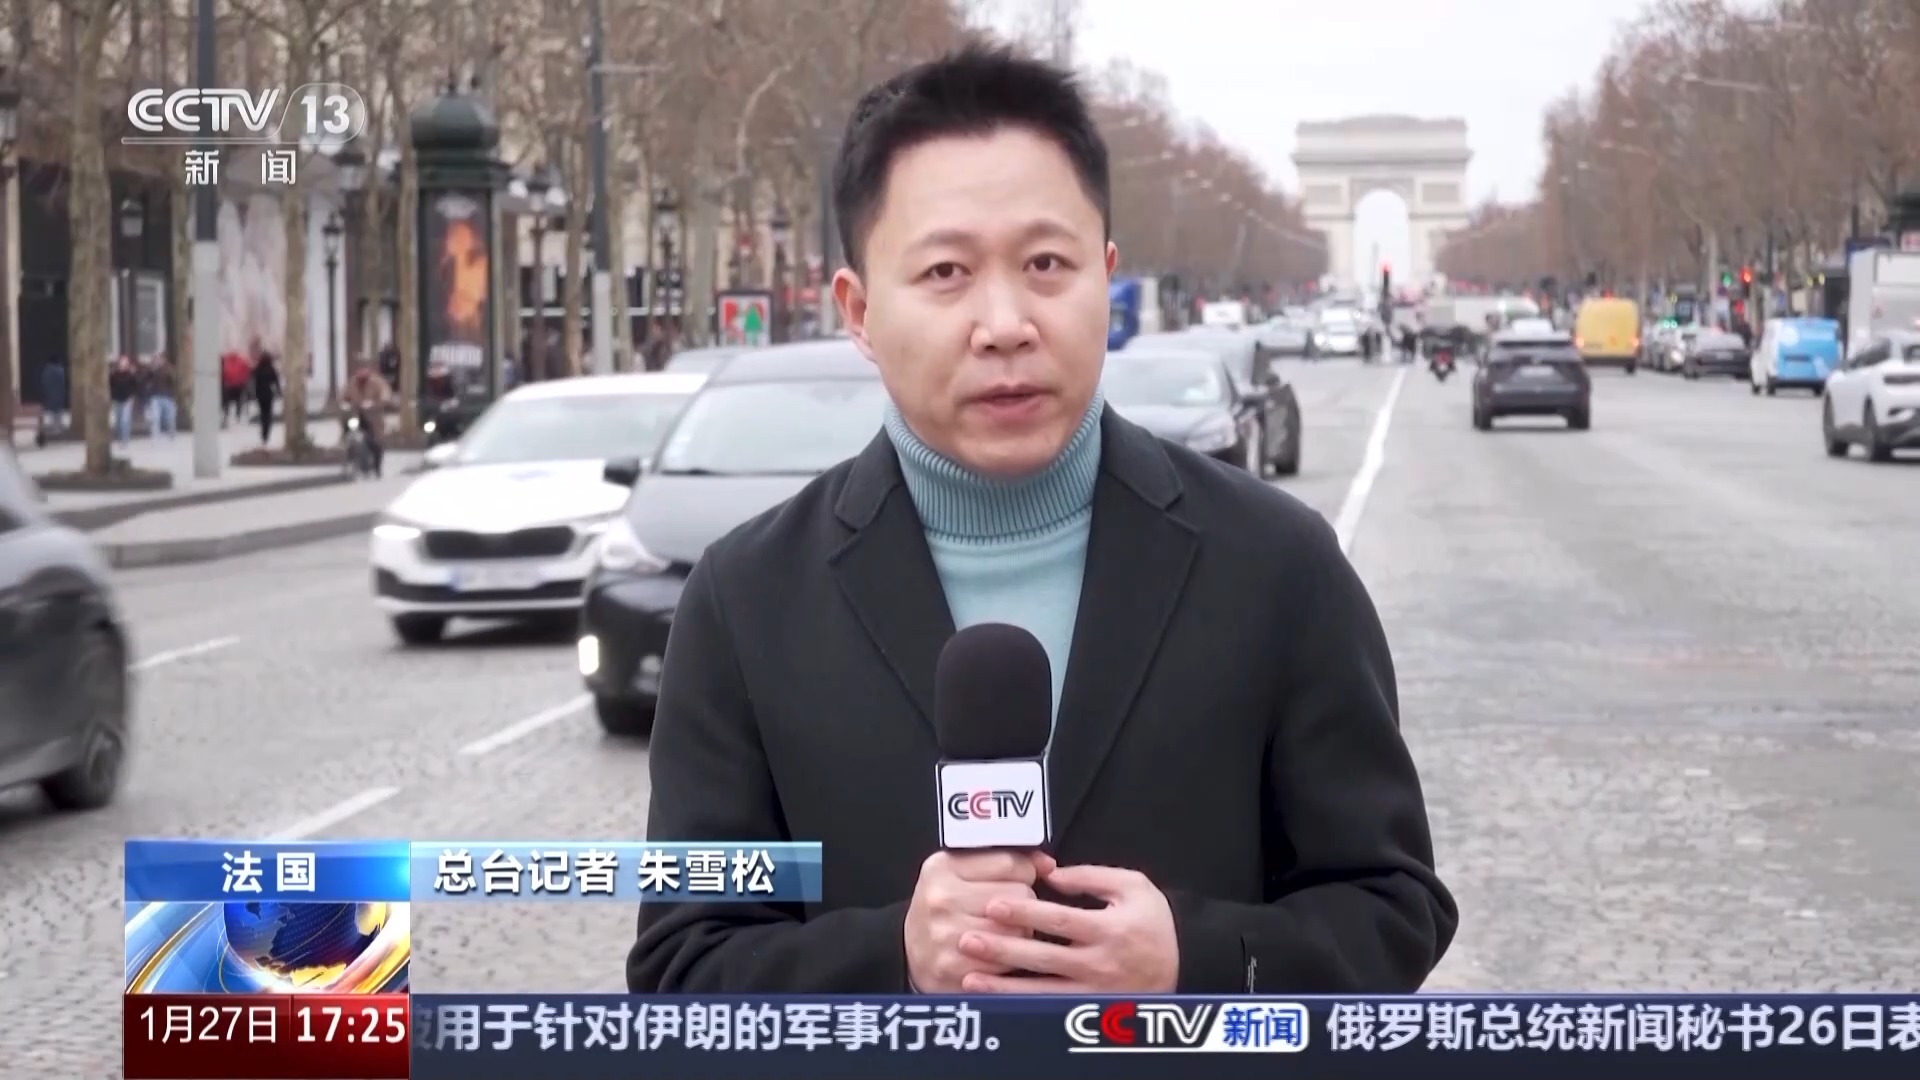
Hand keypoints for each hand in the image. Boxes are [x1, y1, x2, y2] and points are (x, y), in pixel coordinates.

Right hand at [903, 850, 1050, 992]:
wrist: (911, 954)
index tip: (1017, 880)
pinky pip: (1009, 962)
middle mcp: (941, 899)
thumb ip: (1004, 860)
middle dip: (1022, 905)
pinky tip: (993, 957)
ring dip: (1020, 934)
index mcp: (943, 867)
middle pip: (1021, 895)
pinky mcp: (956, 969)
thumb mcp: (961, 873)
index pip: (1011, 863)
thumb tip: (1047, 864)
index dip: (1025, 872)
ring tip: (998, 933)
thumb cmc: (944, 910)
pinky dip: (1009, 961)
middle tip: (1002, 912)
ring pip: (1021, 929)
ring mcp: (947, 936)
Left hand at [955, 863, 1178, 993]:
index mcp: (1110, 929)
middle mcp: (1100, 964)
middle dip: (1003, 949)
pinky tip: (996, 1001)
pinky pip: (1048, 1010)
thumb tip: (1050, 874)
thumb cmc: (1152, 923)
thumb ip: (1091, 877)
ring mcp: (1093, 994)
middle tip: (967, 939)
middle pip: (1043, 957)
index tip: (993, 905)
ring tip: (970, 977)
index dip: (1025, 913)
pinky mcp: (1088, 1011)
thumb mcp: (1134, 887)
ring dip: (1003, 986)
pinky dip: (1020, 1007)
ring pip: (1041, 992)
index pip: (1060, 920)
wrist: (1183, 965)